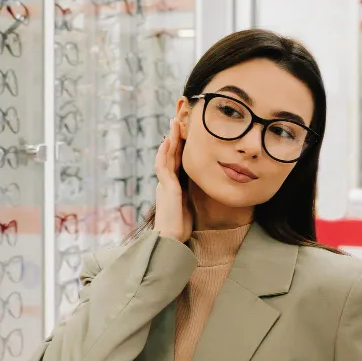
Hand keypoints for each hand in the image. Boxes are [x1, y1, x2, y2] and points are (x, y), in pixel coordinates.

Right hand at [153, 118, 192, 242]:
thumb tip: (199, 190)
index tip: (183, 135)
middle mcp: (166, 183)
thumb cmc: (179, 228)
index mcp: (172, 187)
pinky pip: (163, 165)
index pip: (176, 163)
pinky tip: (168, 141)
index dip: (179, 149)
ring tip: (173, 124)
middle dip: (174, 138)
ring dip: (169, 140)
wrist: (170, 239)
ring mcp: (164, 184)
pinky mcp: (166, 187)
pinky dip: (165, 152)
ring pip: (166, 156)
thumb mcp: (188, 208)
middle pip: (170, 156)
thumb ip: (190, 197)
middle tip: (176, 122)